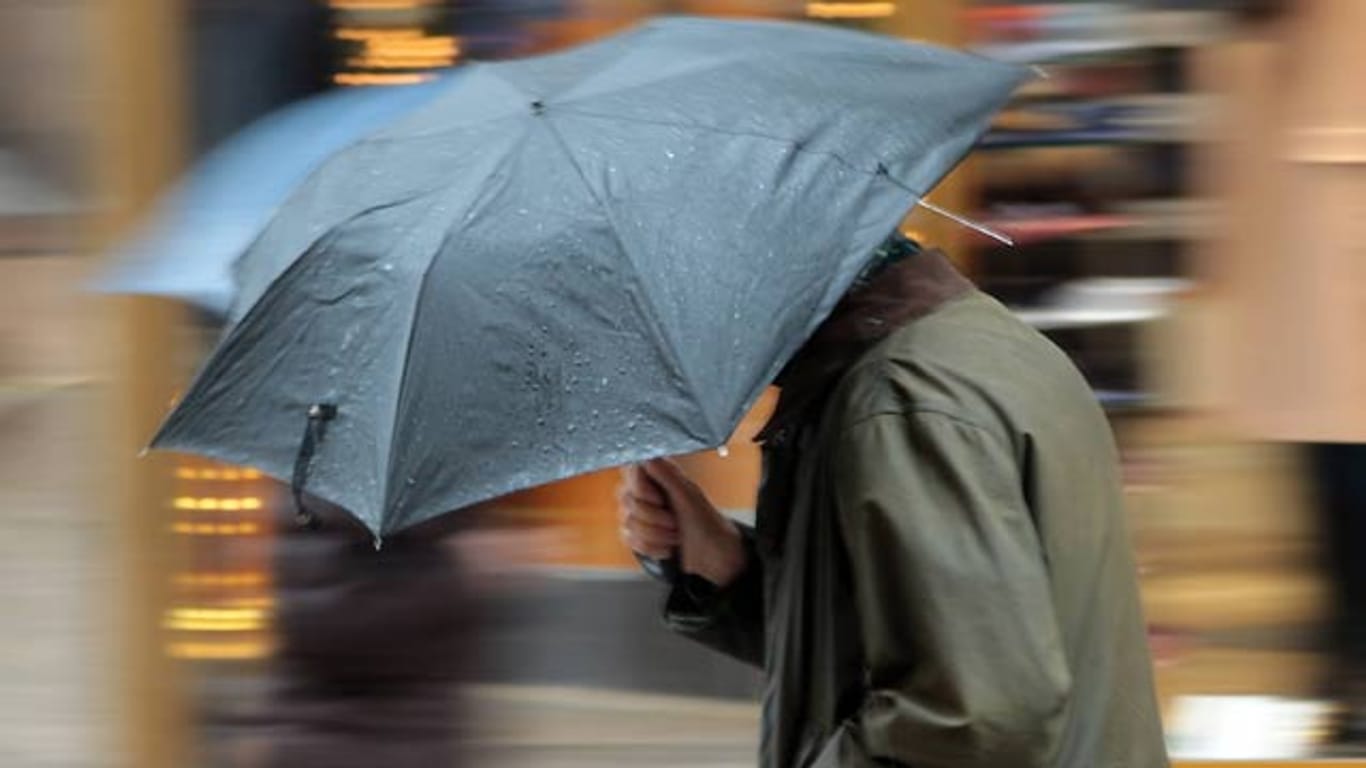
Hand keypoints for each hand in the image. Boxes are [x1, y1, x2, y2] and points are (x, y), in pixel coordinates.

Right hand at [618, 458, 746, 586]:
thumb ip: (668, 475)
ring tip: (676, 535)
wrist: (713, 557)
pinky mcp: (636, 535)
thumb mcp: (689, 497)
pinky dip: (652, 547)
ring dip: (656, 534)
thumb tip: (647, 456)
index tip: (660, 500)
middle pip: (626, 499)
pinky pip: (629, 540)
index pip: (631, 470)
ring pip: (627, 522)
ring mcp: (639, 514)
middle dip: (654, 517)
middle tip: (676, 521)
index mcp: (660, 475)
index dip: (641, 489)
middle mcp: (646, 491)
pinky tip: (667, 546)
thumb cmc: (707, 524)